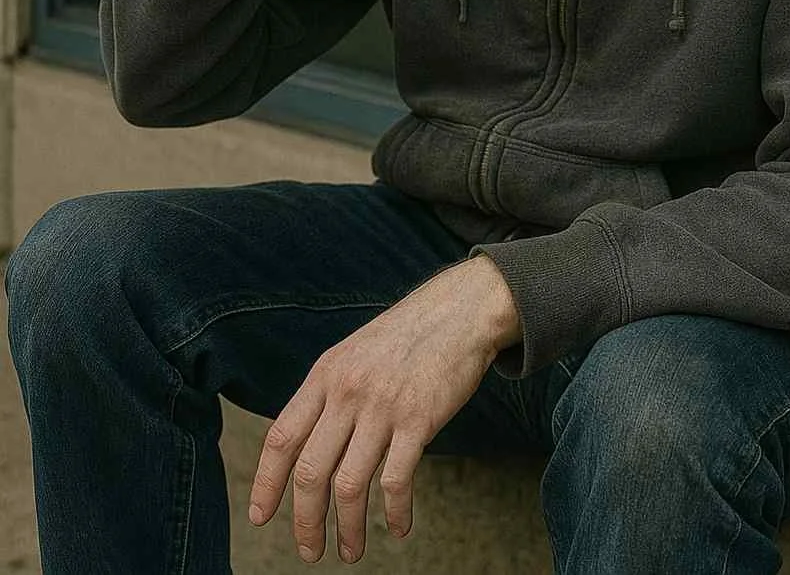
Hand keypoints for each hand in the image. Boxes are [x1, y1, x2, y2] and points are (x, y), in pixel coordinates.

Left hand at [248, 257, 520, 564]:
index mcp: (326, 374)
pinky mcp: (419, 419)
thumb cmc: (406, 336)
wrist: (459, 311)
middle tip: (311, 551)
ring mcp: (382, 406)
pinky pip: (396, 481)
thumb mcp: (354, 353)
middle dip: (306, 521)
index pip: (281, 437)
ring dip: (347, 528)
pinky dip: (394, 513)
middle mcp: (347, 391)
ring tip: (351, 551)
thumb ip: (330, 393)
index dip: (266, 482)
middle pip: (311, 471)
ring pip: (349, 485)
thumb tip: (305, 444)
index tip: (259, 516)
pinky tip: (398, 527)